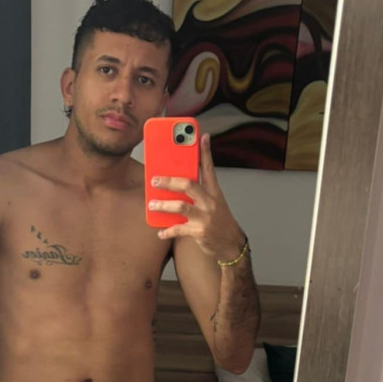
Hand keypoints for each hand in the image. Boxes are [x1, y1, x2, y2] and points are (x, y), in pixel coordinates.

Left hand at [148, 132, 246, 259]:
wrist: (231, 245)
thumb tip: (178, 183)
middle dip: (169, 181)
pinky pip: (178, 229)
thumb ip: (199, 193)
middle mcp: (210, 202)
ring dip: (163, 206)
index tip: (201, 136)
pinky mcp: (199, 232)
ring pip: (181, 207)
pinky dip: (167, 231)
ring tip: (151, 205)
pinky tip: (160, 232)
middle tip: (155, 181)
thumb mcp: (214, 203)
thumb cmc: (219, 222)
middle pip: (188, 185)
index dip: (205, 152)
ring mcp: (205, 217)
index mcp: (214, 192)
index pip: (208, 168)